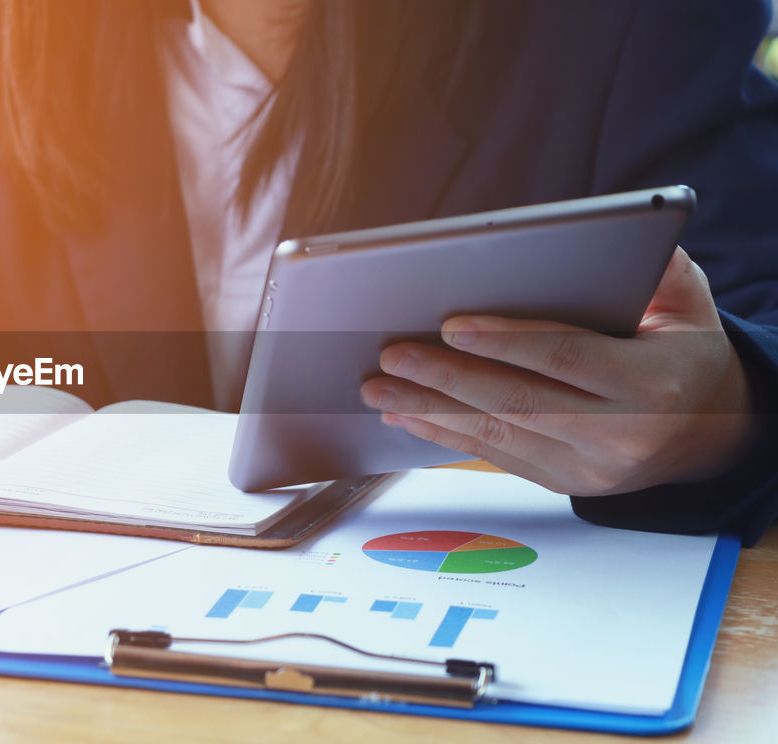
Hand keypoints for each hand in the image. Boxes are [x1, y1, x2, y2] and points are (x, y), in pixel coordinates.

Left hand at [359, 248, 754, 495]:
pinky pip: (494, 456)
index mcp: (654, 385)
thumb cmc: (686, 354)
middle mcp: (621, 435)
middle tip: (392, 355)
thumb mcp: (689, 306)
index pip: (568, 359)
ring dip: (429, 410)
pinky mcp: (562, 482)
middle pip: (518, 401)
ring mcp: (588, 468)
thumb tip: (608, 233)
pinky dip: (444, 435)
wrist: (711, 435)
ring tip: (378, 388)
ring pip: (496, 435)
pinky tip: (405, 416)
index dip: (507, 342)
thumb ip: (656, 272)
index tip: (451, 325)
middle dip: (446, 378)